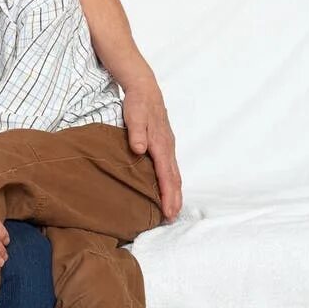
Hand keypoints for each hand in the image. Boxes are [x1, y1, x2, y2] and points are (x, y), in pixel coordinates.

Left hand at [123, 80, 182, 220]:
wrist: (145, 89)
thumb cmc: (138, 103)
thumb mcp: (134, 115)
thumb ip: (136, 132)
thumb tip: (140, 149)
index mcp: (161, 144)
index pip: (166, 174)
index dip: (167, 194)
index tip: (167, 211)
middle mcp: (168, 147)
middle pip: (174, 178)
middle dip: (174, 199)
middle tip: (171, 219)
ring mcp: (168, 146)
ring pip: (174, 174)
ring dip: (174, 192)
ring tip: (172, 209)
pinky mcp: (165, 144)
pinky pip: (171, 167)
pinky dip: (172, 181)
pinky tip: (168, 188)